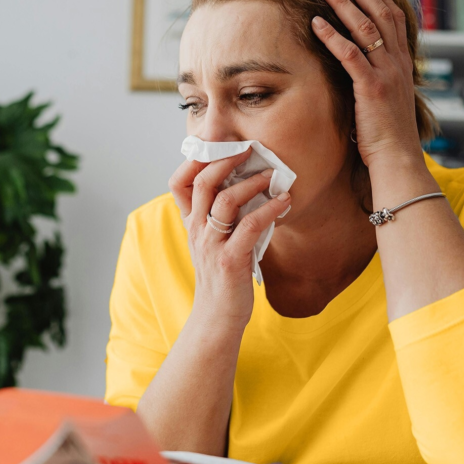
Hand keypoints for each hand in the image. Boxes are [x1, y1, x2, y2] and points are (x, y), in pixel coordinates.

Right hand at [169, 146, 291, 334]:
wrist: (217, 318)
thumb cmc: (222, 276)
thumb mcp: (214, 242)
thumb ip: (222, 217)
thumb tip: (249, 185)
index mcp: (192, 224)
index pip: (178, 184)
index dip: (194, 161)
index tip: (218, 146)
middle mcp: (197, 231)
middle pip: (202, 183)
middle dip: (225, 160)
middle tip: (249, 149)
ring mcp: (212, 245)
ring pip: (225, 200)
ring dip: (252, 183)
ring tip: (272, 176)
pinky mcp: (231, 260)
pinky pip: (250, 226)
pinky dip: (269, 209)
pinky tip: (284, 202)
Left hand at [312, 0, 423, 169]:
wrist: (398, 159)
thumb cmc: (388, 136)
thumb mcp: (387, 101)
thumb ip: (377, 81)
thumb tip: (361, 74)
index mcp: (402, 66)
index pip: (395, 21)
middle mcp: (397, 64)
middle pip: (381, 15)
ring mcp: (387, 74)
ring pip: (366, 28)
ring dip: (344, 4)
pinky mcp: (371, 87)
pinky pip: (350, 54)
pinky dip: (332, 36)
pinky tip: (316, 23)